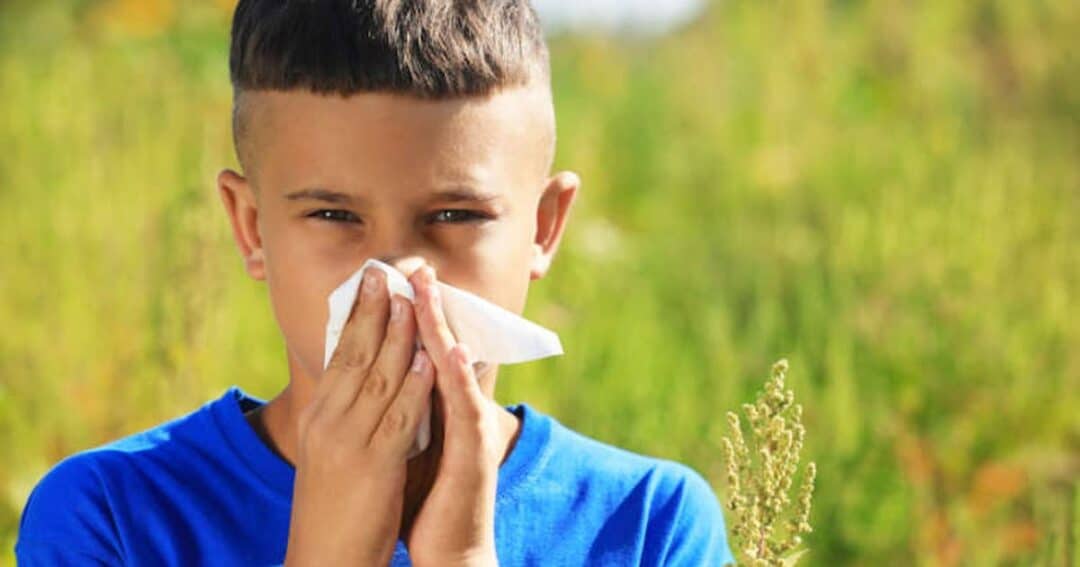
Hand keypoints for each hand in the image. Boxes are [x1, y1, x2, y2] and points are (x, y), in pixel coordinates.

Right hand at [284, 268, 434, 565]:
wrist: (323, 559)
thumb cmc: (333, 508)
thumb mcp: (330, 453)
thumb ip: (345, 414)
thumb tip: (361, 377)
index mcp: (319, 417)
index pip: (340, 354)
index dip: (357, 314)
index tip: (371, 279)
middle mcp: (328, 422)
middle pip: (354, 354)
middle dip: (374, 309)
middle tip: (388, 269)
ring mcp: (348, 442)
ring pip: (377, 376)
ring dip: (398, 334)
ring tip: (412, 297)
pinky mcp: (373, 465)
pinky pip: (399, 415)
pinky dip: (415, 383)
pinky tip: (428, 357)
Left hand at [405, 264, 501, 566]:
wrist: (451, 553)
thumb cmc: (429, 503)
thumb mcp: (410, 448)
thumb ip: (404, 413)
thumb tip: (384, 384)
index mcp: (440, 411)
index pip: (426, 355)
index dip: (415, 318)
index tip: (399, 280)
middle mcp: (460, 414)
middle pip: (442, 351)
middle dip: (427, 307)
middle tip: (415, 265)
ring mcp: (471, 432)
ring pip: (455, 370)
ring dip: (443, 327)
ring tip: (429, 289)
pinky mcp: (474, 454)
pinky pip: (463, 410)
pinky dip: (457, 378)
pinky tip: (451, 350)